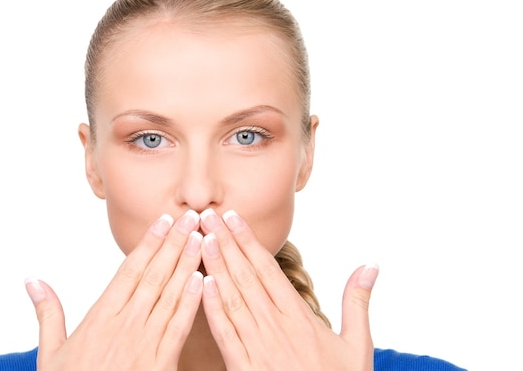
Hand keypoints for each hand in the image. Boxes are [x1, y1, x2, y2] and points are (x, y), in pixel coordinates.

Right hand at [24, 210, 203, 370]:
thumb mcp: (50, 353)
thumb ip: (48, 313)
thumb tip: (32, 280)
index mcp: (100, 317)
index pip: (129, 271)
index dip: (149, 244)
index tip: (164, 221)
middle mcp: (124, 325)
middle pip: (153, 276)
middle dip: (175, 244)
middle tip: (192, 216)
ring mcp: (144, 344)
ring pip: (169, 296)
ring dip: (187, 265)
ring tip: (201, 238)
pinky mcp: (160, 364)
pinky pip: (178, 329)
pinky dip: (190, 303)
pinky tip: (201, 281)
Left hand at [199, 208, 377, 370]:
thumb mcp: (358, 345)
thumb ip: (357, 302)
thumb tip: (370, 265)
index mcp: (300, 318)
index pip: (268, 269)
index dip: (248, 241)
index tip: (233, 217)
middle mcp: (276, 327)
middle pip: (246, 276)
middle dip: (225, 243)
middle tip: (208, 215)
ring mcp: (258, 347)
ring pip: (232, 298)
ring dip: (215, 266)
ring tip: (202, 239)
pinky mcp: (244, 368)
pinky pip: (225, 333)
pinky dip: (212, 307)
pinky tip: (201, 284)